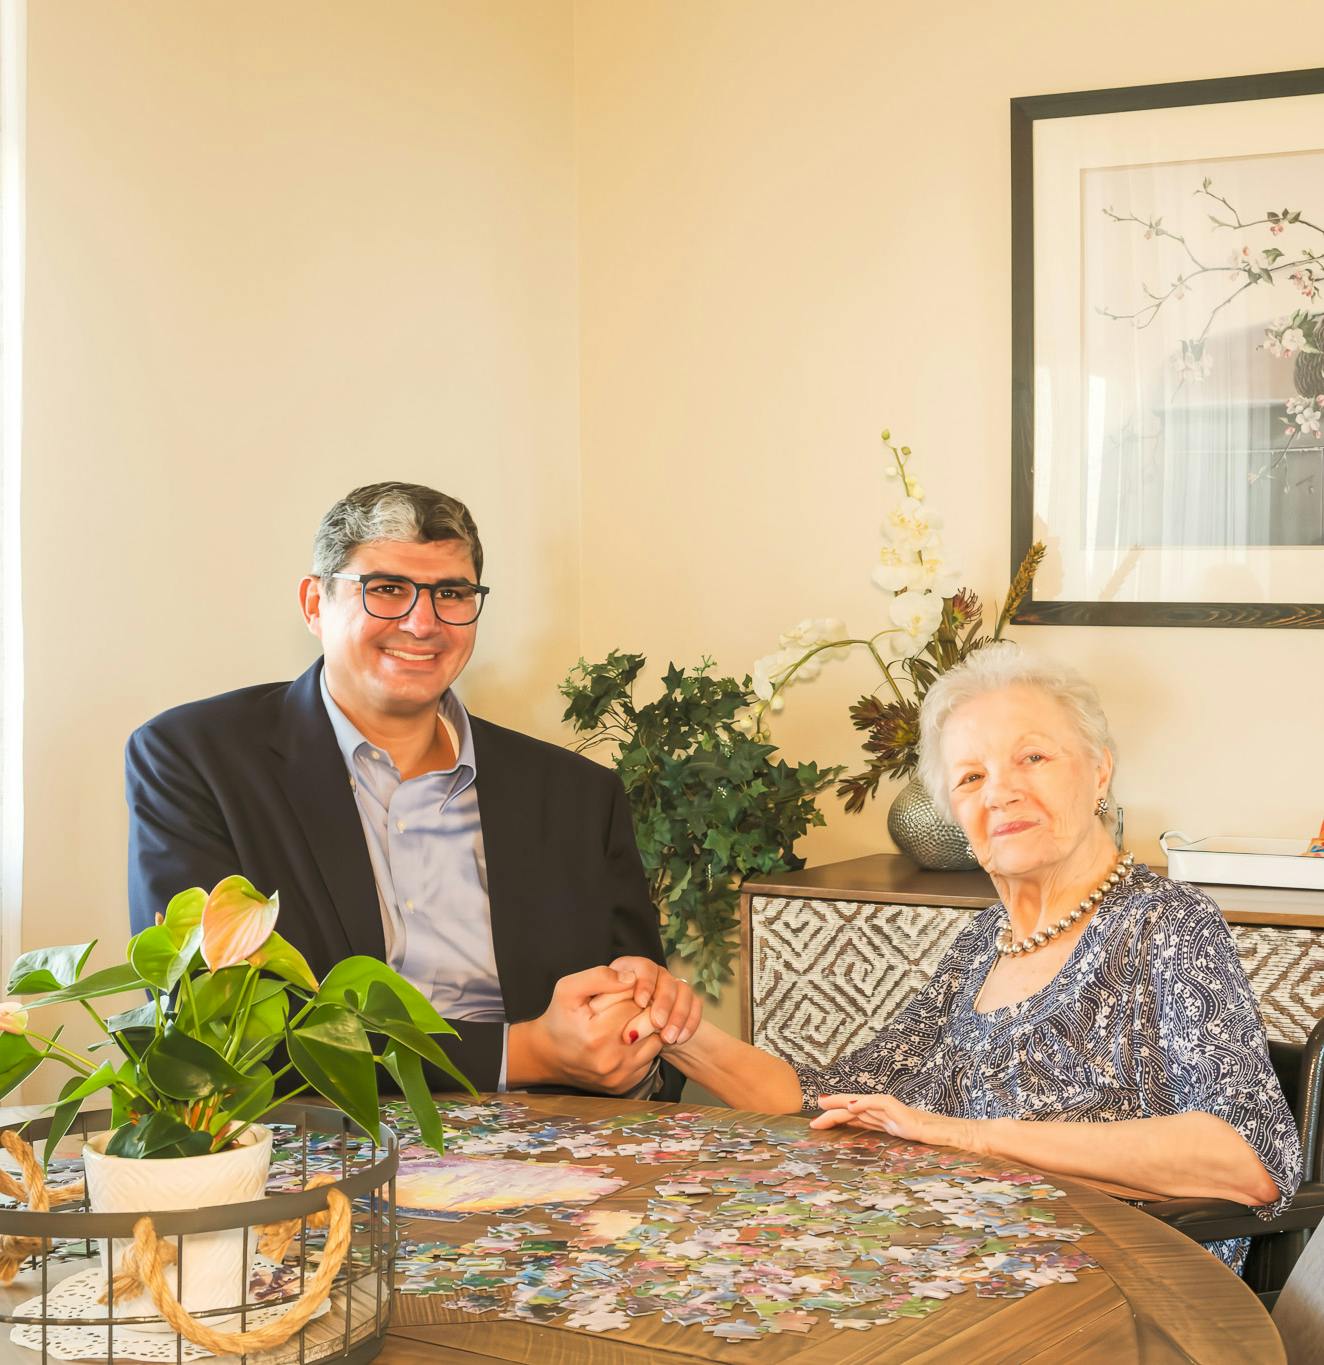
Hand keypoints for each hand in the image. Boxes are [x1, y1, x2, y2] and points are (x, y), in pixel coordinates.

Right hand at [507, 966, 661, 1093]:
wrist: (548, 1055)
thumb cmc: (559, 1019)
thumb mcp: (568, 988)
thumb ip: (600, 976)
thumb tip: (632, 978)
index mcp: (596, 1035)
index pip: (635, 1002)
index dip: (629, 992)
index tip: (616, 994)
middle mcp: (610, 1060)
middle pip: (648, 1021)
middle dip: (639, 1009)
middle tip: (621, 1008)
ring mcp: (619, 1075)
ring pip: (654, 1041)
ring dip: (645, 1029)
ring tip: (624, 1023)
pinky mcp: (625, 1084)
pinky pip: (649, 1059)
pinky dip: (642, 1047)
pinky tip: (624, 1041)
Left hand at [607, 956, 702, 1044]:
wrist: (623, 1045)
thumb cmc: (598, 1022)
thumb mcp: (590, 1003)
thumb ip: (599, 984)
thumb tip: (624, 980)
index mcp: (631, 969)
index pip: (644, 967)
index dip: (645, 982)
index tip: (640, 1002)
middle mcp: (653, 975)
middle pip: (666, 980)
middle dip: (664, 1003)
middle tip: (657, 1024)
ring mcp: (671, 987)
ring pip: (683, 991)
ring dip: (678, 1015)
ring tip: (668, 1038)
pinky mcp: (686, 1002)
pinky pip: (696, 1006)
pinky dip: (690, 1022)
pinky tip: (680, 1039)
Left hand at [809, 1093, 973, 1149]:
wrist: (966, 1142)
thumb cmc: (944, 1151)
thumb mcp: (913, 1156)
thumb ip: (898, 1158)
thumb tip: (882, 1179)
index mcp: (892, 1126)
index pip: (861, 1120)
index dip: (841, 1118)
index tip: (821, 1121)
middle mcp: (893, 1118)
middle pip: (858, 1109)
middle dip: (835, 1108)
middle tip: (813, 1110)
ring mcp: (900, 1116)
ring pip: (865, 1104)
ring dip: (843, 1103)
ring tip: (823, 1104)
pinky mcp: (907, 1117)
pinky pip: (883, 1105)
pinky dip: (866, 1103)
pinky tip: (851, 1106)